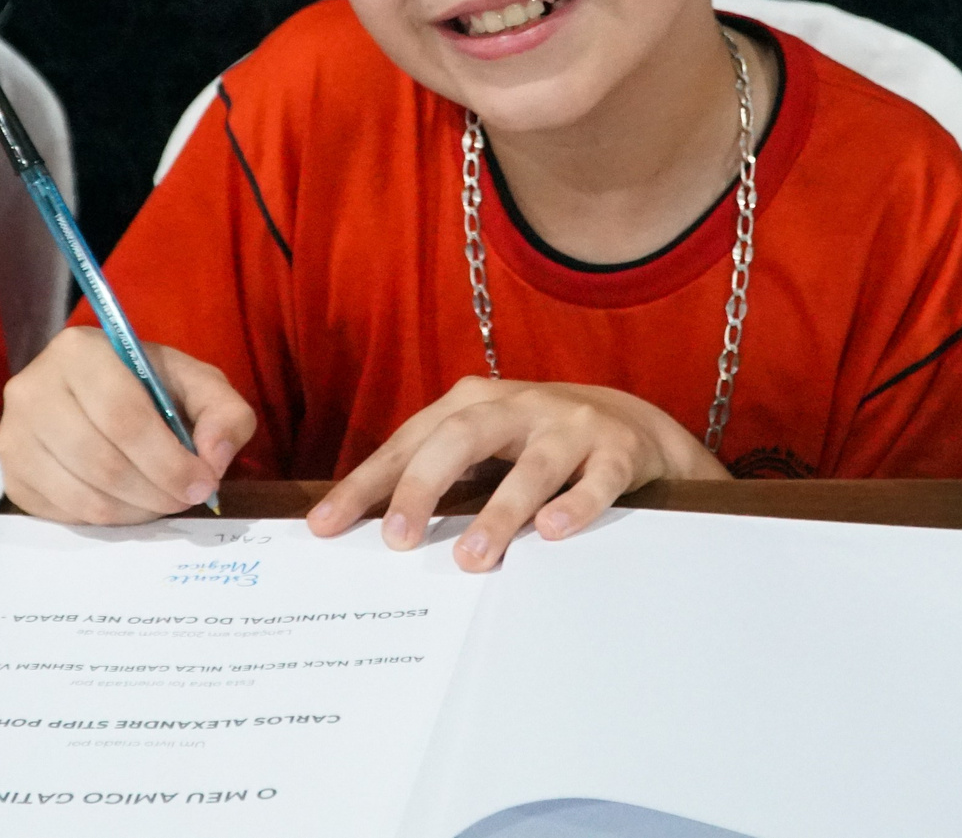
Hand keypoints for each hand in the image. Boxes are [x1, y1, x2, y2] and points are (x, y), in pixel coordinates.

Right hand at [0, 326, 255, 524]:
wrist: (95, 394)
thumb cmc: (150, 387)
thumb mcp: (198, 385)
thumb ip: (224, 414)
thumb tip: (213, 459)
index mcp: (79, 351)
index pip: (123, 417)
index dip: (168, 461)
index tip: (202, 484)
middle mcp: (32, 388)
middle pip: (101, 461)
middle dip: (155, 491)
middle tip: (184, 499)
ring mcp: (12, 435)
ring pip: (81, 495)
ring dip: (134, 511)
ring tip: (160, 502)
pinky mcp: (11, 475)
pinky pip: (63, 514)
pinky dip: (105, 519)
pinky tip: (127, 503)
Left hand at [304, 376, 727, 572]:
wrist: (636, 427)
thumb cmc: (539, 445)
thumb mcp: (485, 450)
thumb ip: (438, 479)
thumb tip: (370, 535)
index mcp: (473, 403)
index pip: (409, 443)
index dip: (365, 485)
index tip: (325, 528)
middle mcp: (518, 406)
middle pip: (461, 438)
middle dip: (422, 486)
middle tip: (397, 541)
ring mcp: (570, 425)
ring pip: (532, 466)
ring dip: (499, 512)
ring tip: (471, 558)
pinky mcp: (617, 451)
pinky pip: (597, 480)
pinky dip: (576, 505)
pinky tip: (553, 533)